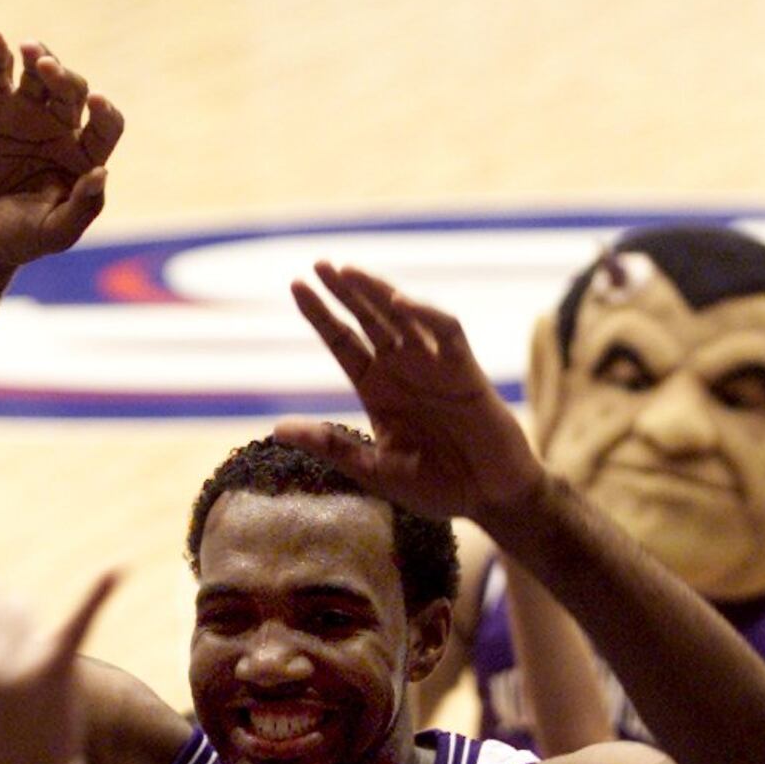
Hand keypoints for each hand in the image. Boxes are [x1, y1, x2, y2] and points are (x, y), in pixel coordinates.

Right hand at [0, 33, 122, 269]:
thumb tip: (102, 173)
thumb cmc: (20, 239)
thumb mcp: (54, 233)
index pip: (107, 125)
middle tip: (48, 71)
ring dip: (39, 55)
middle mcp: (61, 129)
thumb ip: (81, 208)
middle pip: (74, 90)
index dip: (106, 112)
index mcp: (85, 157)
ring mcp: (26, 113)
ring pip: (40, 71)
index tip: (97, 104)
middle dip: (65, 77)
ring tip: (28, 51)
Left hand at [276, 263, 543, 526]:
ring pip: (402, 315)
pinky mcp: (464, 370)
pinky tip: (399, 304)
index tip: (297, 286)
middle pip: (368, 318)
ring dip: (377, 292)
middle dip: (345, 291)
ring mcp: (433, 366)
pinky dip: (425, 315)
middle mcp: (403, 369)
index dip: (321, 314)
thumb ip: (331, 446)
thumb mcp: (374, 469)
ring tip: (347, 272)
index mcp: (378, 388)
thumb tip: (276, 429)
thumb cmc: (436, 487)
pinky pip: (446, 331)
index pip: (343, 340)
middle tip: (318, 265)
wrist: (487, 499)